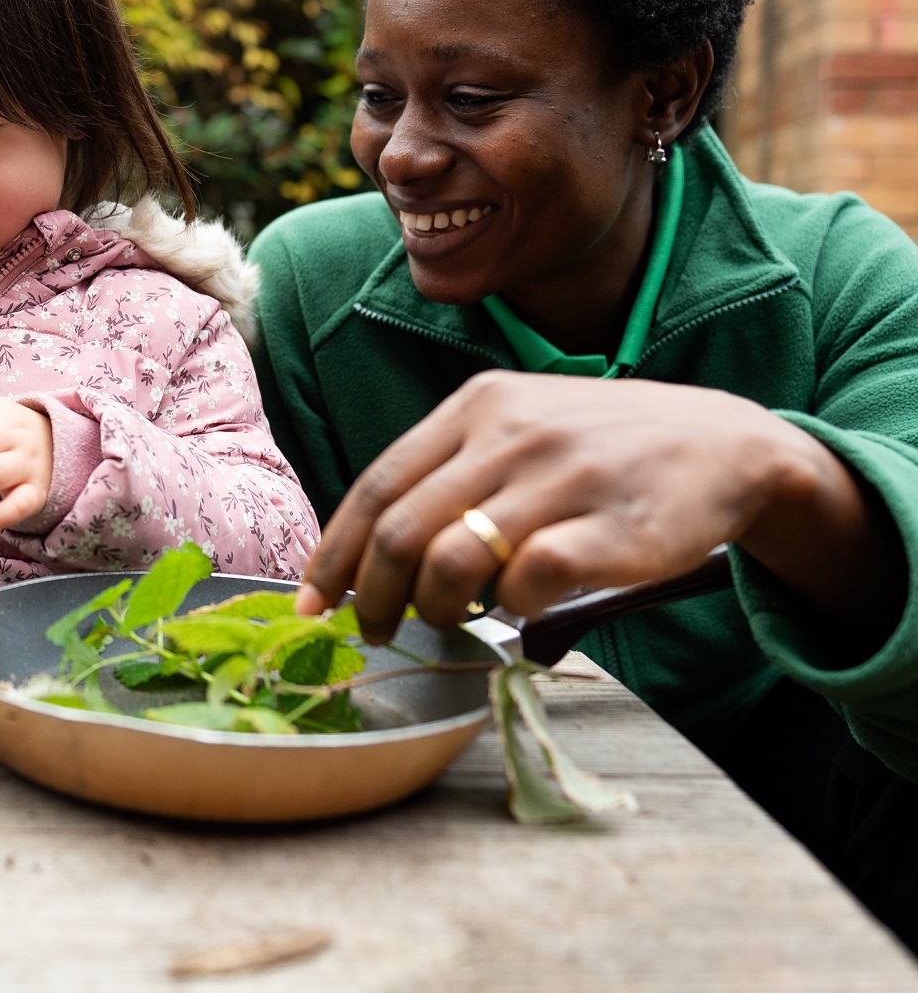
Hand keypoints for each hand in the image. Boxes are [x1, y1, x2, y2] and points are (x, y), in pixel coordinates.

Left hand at [297, 370, 887, 645]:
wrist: (723, 443)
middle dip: (372, 596)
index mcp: (477, 406)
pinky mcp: (607, 530)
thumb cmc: (601, 446)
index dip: (334, 551)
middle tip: (374, 630)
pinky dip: (507, 610)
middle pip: (401, 531)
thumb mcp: (520, 426)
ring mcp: (559, 480)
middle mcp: (509, 434)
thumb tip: (372, 551)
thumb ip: (452, 470)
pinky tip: (515, 609)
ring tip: (444, 621)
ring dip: (432, 609)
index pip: (378, 485)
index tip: (312, 601)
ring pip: (452, 562)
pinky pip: (526, 585)